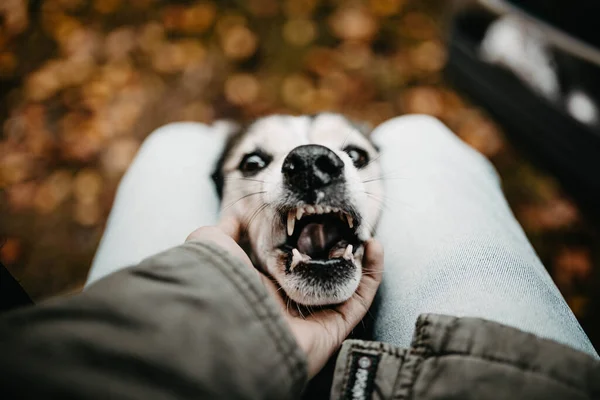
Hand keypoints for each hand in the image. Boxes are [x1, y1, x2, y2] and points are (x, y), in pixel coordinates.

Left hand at [186, 217, 383, 378]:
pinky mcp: (335, 326)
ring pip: (345, 283)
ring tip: (366, 235)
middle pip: (322, 271)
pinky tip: (375, 247)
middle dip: (338, 248)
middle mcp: (290, 298)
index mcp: (264, 281)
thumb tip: (235, 213)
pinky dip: (372, 273)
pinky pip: (359, 298)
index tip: (321, 218)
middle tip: (349, 227)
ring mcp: (314, 313)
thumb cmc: (221, 283)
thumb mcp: (212, 244)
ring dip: (360, 259)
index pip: (292, 258)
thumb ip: (225, 229)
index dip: (309, 238)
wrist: (231, 324)